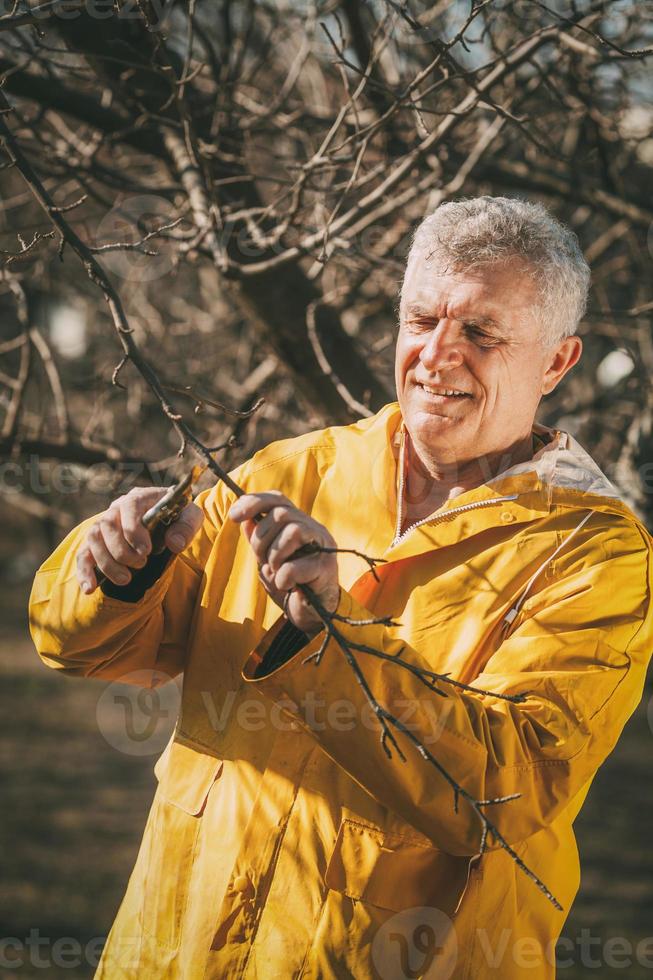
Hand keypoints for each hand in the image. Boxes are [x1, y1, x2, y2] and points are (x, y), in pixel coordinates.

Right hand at [76, 486, 202, 593]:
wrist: (167, 519)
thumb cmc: (178, 516)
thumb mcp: (191, 516)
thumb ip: (187, 527)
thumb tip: (175, 543)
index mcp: (140, 497)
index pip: (130, 506)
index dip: (133, 529)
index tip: (146, 550)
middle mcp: (117, 508)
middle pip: (107, 524)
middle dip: (122, 550)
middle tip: (141, 564)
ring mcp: (104, 524)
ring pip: (93, 539)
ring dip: (106, 562)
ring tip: (125, 579)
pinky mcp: (97, 542)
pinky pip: (83, 554)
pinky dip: (84, 572)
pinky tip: (89, 589)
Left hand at [229, 491, 339, 634]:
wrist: (313, 614)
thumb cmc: (291, 584)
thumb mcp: (268, 559)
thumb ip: (258, 539)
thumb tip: (244, 519)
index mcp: (300, 523)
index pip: (277, 499)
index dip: (254, 502)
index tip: (233, 516)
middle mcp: (314, 530)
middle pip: (281, 514)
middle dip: (261, 539)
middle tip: (263, 561)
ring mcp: (323, 547)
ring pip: (292, 532)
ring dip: (274, 557)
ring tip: (277, 572)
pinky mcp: (325, 569)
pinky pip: (294, 567)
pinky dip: (283, 579)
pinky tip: (287, 586)